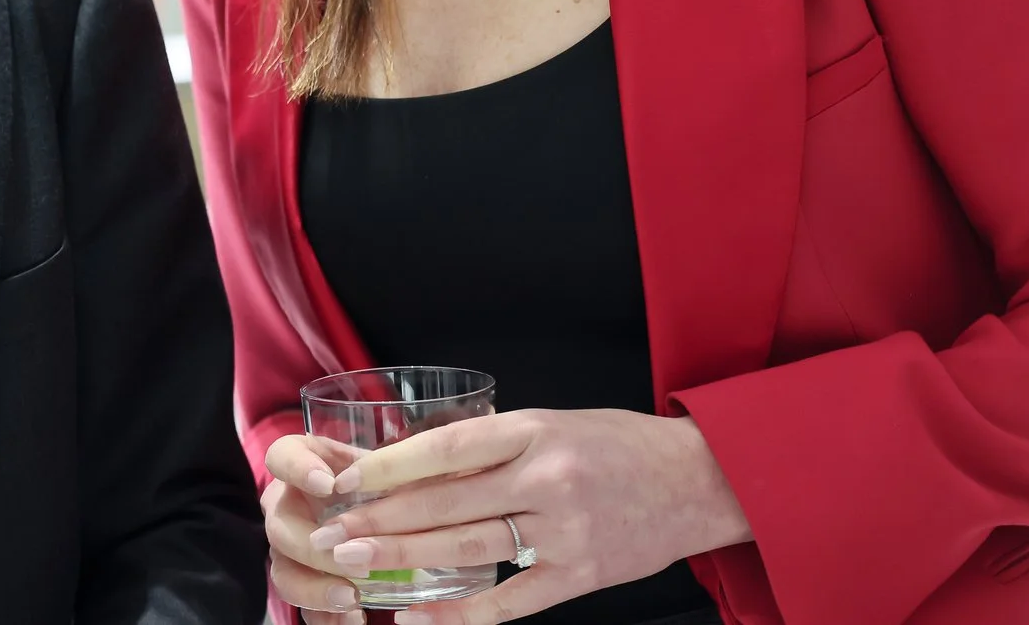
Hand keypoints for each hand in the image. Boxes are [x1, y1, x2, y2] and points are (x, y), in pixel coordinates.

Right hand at [261, 433, 374, 614]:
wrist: (387, 520)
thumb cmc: (385, 487)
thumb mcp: (388, 471)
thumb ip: (391, 473)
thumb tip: (412, 480)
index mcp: (304, 471)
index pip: (281, 457)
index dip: (297, 469)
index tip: (327, 484)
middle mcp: (287, 509)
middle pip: (278, 527)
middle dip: (312, 546)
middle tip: (347, 557)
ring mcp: (291, 552)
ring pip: (283, 573)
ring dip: (314, 588)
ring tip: (351, 596)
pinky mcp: (304, 586)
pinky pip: (304, 608)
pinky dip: (327, 616)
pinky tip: (356, 617)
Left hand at [294, 410, 749, 623]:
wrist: (698, 482)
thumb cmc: (618, 445)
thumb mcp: (552, 423)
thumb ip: (493, 444)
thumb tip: (416, 463)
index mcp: (534, 430)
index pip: (447, 446)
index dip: (389, 466)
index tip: (344, 478)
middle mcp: (547, 479)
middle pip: (447, 502)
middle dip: (381, 519)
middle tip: (331, 532)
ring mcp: (565, 531)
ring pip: (468, 549)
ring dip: (405, 558)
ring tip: (356, 564)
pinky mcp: (580, 575)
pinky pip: (509, 599)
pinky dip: (461, 613)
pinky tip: (417, 616)